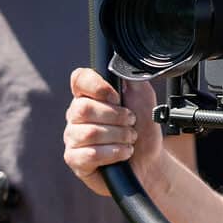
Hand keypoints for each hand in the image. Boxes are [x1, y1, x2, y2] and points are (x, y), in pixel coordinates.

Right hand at [63, 67, 163, 197]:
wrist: (149, 160)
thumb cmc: (142, 127)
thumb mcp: (143, 96)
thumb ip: (130, 76)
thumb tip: (119, 61)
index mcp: (89, 96)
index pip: (79, 79)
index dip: (97, 86)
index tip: (117, 97)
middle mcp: (76, 115)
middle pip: (84, 108)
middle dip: (116, 117)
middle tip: (131, 123)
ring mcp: (73, 138)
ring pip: (89, 132)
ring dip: (118, 137)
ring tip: (129, 139)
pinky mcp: (75, 160)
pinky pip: (88, 155)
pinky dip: (112, 153)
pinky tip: (122, 153)